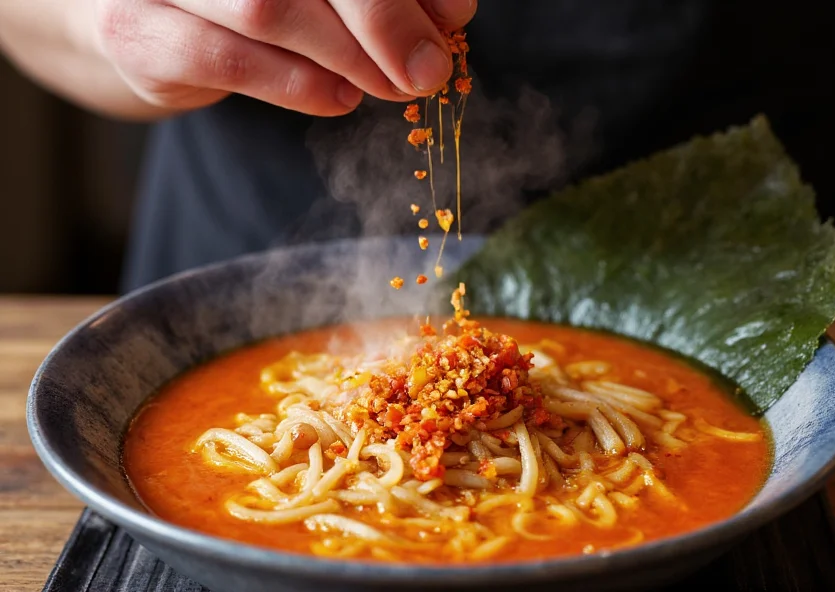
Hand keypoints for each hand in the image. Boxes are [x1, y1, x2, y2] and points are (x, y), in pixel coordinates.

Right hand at [93, 0, 475, 115]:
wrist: (146, 27)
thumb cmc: (245, 0)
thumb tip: (453, 15)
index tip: (454, 20)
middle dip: (383, 19)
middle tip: (427, 69)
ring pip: (270, 8)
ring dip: (349, 57)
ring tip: (389, 88)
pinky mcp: (140, 33)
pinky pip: (232, 61)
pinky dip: (302, 87)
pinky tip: (342, 98)